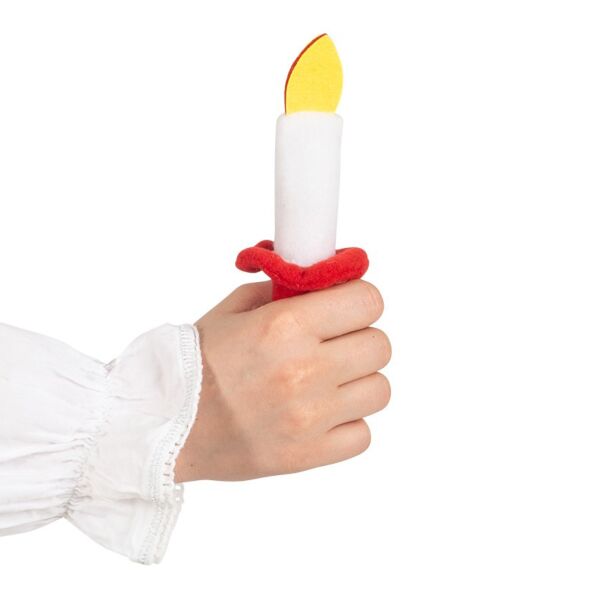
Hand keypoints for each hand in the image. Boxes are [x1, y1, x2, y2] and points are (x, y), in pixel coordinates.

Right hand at [174, 279, 391, 481]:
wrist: (165, 426)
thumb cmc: (196, 364)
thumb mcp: (234, 311)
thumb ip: (283, 292)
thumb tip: (326, 281)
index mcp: (283, 326)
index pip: (368, 300)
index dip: (361, 299)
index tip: (348, 305)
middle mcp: (303, 369)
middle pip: (380, 344)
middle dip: (361, 337)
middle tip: (335, 343)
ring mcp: (309, 416)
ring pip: (380, 389)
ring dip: (359, 381)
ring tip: (328, 381)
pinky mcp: (308, 455)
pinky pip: (363, 434)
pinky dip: (349, 423)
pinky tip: (321, 414)